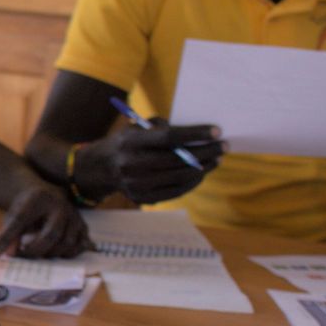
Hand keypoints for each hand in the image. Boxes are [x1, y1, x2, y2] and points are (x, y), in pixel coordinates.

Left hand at [0, 184, 88, 258]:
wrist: (45, 194)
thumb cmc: (26, 207)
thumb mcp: (12, 216)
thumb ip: (9, 234)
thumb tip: (9, 255)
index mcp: (37, 198)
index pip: (19, 221)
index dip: (6, 239)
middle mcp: (60, 205)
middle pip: (51, 235)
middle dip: (35, 251)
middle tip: (23, 255)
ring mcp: (74, 215)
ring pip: (67, 242)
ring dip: (51, 254)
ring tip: (37, 253)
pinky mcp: (83, 225)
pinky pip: (79, 245)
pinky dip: (67, 254)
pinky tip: (54, 253)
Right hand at [83, 120, 224, 203]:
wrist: (100, 168)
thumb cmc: (126, 142)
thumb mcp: (136, 127)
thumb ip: (162, 127)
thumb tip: (195, 135)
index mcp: (130, 142)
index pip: (169, 138)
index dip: (195, 135)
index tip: (217, 131)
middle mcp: (132, 164)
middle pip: (179, 159)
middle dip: (206, 152)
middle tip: (224, 145)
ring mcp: (137, 184)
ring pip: (181, 176)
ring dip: (204, 167)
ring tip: (216, 158)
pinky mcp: (143, 197)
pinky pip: (176, 190)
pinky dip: (193, 181)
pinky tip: (202, 171)